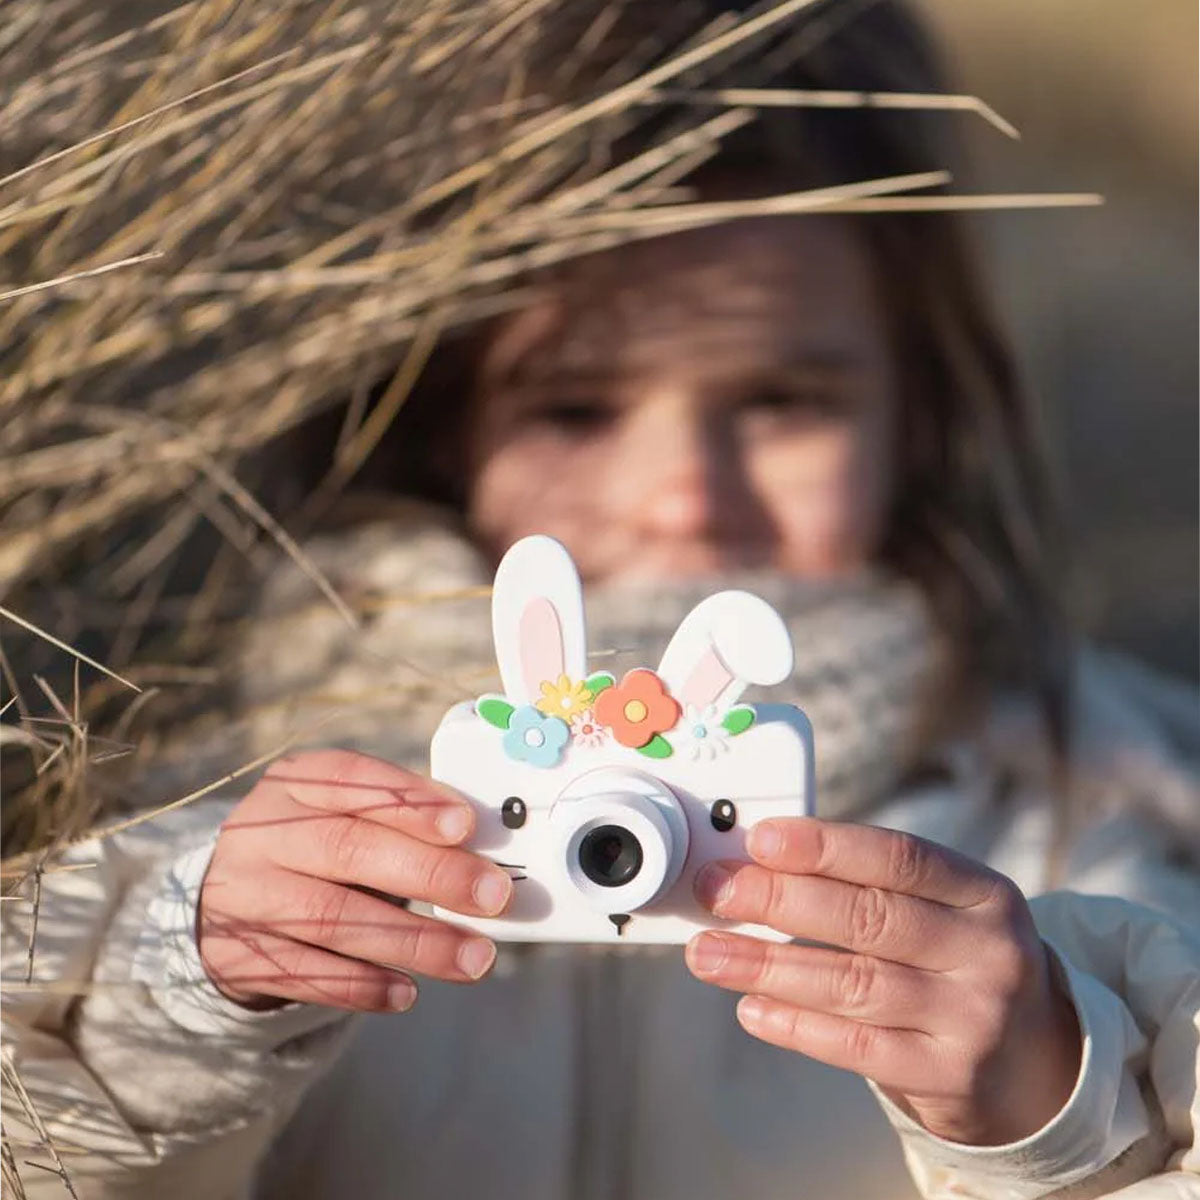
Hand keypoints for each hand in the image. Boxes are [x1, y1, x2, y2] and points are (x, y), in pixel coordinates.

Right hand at [199, 749, 511, 1012]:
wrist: (225, 902)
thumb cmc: (316, 846)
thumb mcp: (342, 811)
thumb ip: (401, 819)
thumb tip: (485, 842)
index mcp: (296, 782)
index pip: (353, 780)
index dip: (410, 802)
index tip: (466, 825)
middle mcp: (262, 833)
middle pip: (349, 848)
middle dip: (430, 873)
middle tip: (493, 896)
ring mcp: (244, 895)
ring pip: (334, 918)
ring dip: (413, 941)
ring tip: (472, 959)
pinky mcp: (238, 956)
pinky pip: (306, 973)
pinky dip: (361, 985)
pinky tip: (407, 992)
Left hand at [685, 818, 1080, 1145]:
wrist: (1034, 1065)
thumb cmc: (958, 965)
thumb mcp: (944, 912)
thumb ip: (869, 885)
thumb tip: (760, 863)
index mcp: (984, 894)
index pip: (899, 857)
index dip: (825, 845)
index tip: (760, 838)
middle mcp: (987, 952)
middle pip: (869, 917)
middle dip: (780, 899)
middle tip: (717, 890)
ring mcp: (972, 1018)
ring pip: (852, 983)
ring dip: (766, 964)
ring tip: (708, 952)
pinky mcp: (948, 1076)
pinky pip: (855, 1046)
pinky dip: (795, 1025)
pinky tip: (750, 1007)